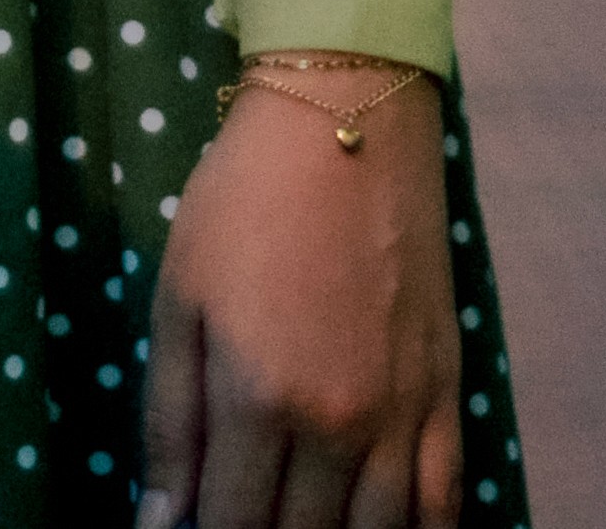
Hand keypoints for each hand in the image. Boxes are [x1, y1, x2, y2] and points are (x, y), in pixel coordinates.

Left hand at [139, 70, 460, 528]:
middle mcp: (337, 425)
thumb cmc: (244, 198)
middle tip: (238, 520)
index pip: (230, 527)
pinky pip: (443, 506)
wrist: (347, 117)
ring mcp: (401, 416)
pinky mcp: (445, 395)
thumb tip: (160, 524)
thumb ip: (169, 419)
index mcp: (259, 398)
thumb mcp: (180, 296)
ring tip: (294, 525)